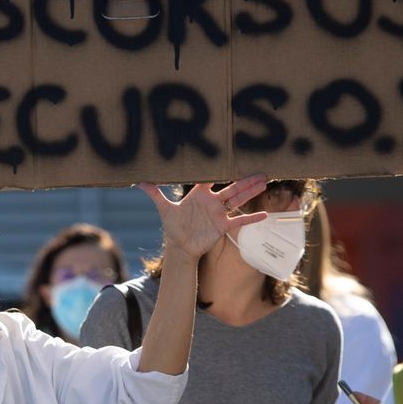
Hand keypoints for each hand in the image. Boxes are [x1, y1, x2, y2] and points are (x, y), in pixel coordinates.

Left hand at [139, 176, 268, 262]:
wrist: (179, 246)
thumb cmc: (173, 226)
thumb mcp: (164, 208)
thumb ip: (154, 193)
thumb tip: (138, 181)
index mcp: (200, 194)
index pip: (211, 178)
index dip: (220, 169)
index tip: (231, 157)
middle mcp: (212, 201)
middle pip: (232, 187)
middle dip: (245, 180)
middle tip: (260, 170)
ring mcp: (219, 213)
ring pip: (238, 200)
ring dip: (251, 192)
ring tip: (265, 182)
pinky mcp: (223, 227)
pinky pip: (239, 221)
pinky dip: (251, 218)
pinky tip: (264, 215)